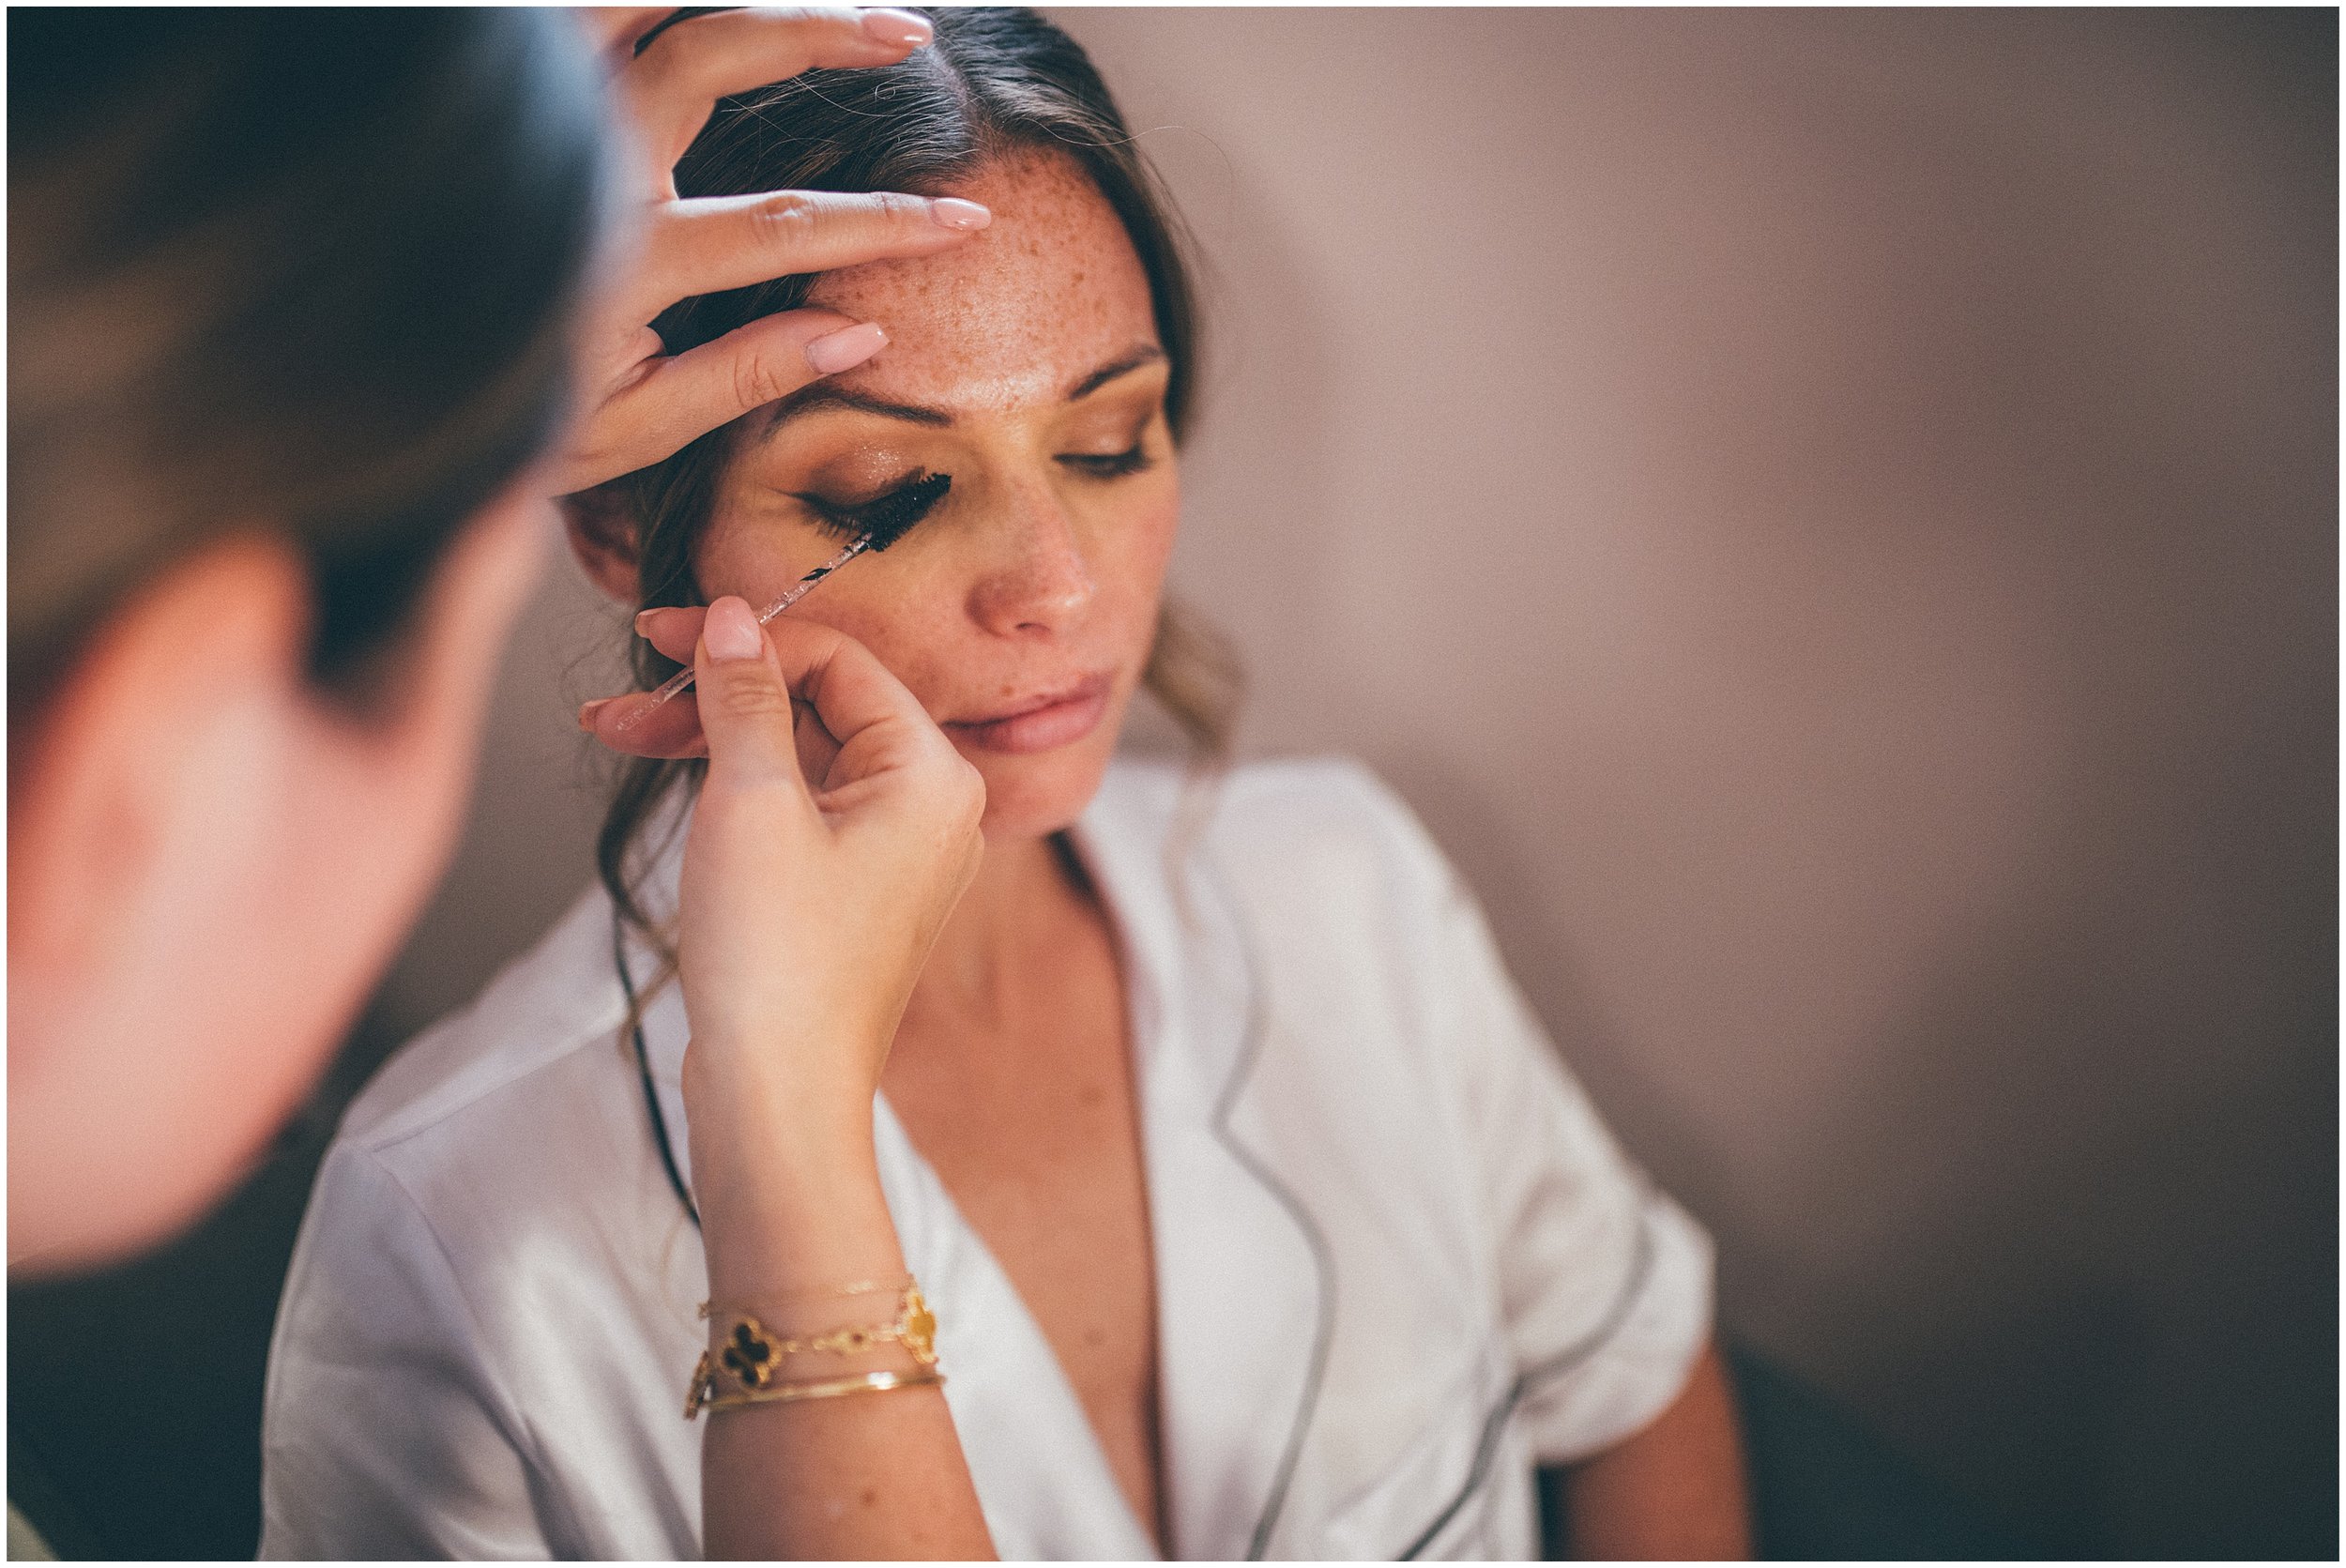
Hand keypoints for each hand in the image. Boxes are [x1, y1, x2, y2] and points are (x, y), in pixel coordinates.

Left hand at [555, 7, 989, 494]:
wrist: (389, 359)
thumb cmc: (511, 406)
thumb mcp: (628, 428)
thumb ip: (744, 374)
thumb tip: (860, 333)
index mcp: (625, 254)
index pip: (782, 221)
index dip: (884, 221)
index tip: (963, 222)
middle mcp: (586, 159)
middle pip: (713, 52)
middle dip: (823, 31)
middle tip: (908, 37)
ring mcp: (546, 108)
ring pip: (643, 0)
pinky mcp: (523, 89)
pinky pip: (587, 8)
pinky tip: (719, 0)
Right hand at [608, 597, 982, 1129]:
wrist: (776, 1098)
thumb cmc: (778, 962)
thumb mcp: (751, 802)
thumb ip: (744, 697)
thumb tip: (732, 621)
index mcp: (933, 774)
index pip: (839, 661)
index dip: (745, 639)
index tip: (661, 632)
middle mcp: (930, 807)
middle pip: (817, 705)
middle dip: (714, 690)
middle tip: (627, 690)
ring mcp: (892, 852)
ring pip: (797, 754)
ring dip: (709, 735)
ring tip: (614, 728)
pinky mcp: (850, 890)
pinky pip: (796, 805)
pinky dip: (731, 785)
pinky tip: (665, 771)